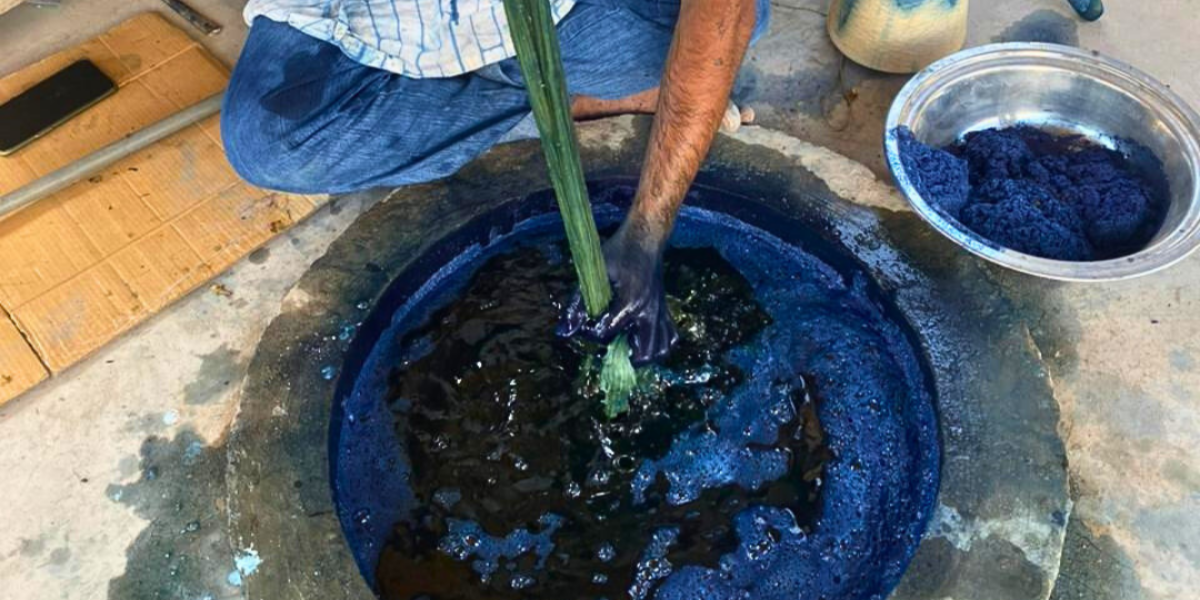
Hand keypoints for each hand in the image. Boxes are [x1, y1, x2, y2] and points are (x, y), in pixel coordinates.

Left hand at [557, 227, 678, 364]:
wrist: (645, 237)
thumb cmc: (618, 252)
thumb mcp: (594, 274)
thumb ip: (577, 305)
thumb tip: (563, 332)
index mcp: (629, 302)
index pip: (605, 335)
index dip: (589, 333)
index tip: (583, 324)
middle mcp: (649, 311)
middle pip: (643, 354)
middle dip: (623, 356)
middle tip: (610, 345)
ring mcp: (660, 311)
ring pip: (661, 349)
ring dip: (644, 355)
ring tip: (627, 347)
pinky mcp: (665, 309)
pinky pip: (671, 336)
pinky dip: (659, 345)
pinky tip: (643, 340)